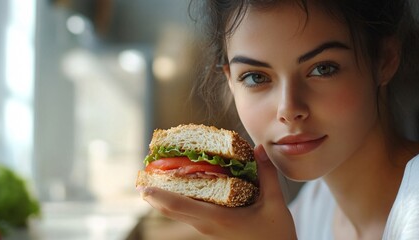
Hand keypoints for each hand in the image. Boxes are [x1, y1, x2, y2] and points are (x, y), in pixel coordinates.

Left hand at [138, 145, 296, 239]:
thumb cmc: (277, 235)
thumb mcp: (275, 204)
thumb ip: (266, 175)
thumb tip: (258, 148)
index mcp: (219, 219)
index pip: (181, 207)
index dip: (160, 197)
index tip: (143, 187)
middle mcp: (208, 226)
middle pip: (172, 211)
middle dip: (155, 196)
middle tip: (141, 179)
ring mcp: (208, 230)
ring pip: (179, 214)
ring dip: (165, 199)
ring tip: (154, 181)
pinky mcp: (213, 230)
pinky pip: (190, 215)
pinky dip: (179, 202)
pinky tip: (183, 190)